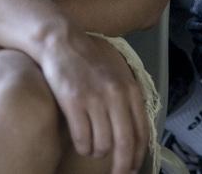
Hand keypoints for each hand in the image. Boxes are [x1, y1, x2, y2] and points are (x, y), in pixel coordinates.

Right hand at [37, 28, 148, 173]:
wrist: (59, 41)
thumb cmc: (86, 62)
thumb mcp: (115, 76)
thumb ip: (126, 101)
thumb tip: (134, 137)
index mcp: (129, 90)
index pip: (141, 133)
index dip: (138, 156)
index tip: (132, 167)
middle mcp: (115, 95)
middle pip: (124, 144)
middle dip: (122, 165)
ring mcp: (93, 98)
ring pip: (102, 143)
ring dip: (97, 153)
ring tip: (92, 150)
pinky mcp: (73, 101)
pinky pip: (82, 138)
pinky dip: (83, 146)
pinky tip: (81, 144)